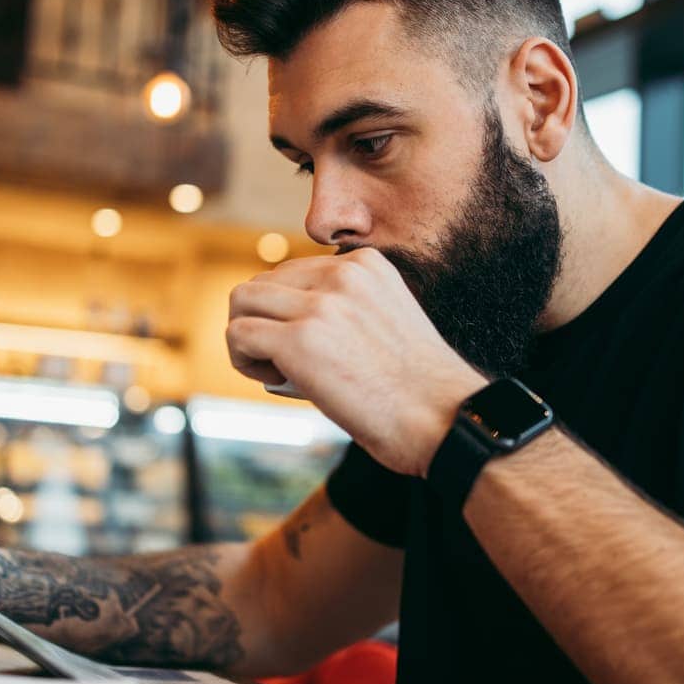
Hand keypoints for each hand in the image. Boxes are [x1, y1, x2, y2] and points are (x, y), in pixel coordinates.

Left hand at [226, 248, 486, 476]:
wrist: (444, 419)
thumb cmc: (418, 390)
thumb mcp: (385, 323)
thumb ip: (344, 310)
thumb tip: (281, 325)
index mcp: (366, 264)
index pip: (294, 272)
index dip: (287, 311)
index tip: (304, 347)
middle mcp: (342, 274)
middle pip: (263, 282)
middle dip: (261, 321)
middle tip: (280, 361)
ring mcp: (320, 305)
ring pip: (241, 301)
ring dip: (246, 336)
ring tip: (270, 368)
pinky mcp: (299, 340)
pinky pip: (239, 334)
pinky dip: (244, 360)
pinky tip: (271, 379)